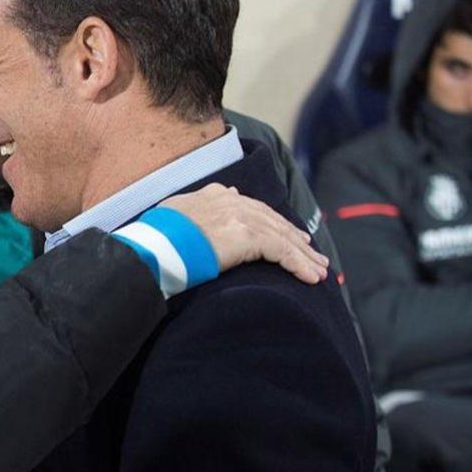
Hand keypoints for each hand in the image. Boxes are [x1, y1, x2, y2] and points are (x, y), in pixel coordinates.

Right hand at [160, 184, 328, 283]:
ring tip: (319, 270)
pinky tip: (311, 278)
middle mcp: (231, 201)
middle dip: (295, 238)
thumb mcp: (175, 214)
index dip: (273, 222)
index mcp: (214, 195)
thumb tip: (222, 193)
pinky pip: (282, 251)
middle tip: (313, 253)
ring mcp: (240, 217)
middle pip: (273, 220)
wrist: (152, 245)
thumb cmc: (156, 237)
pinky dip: (299, 264)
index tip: (289, 235)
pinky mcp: (247, 236)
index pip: (253, 208)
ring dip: (303, 255)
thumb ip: (198, 207)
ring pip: (283, 236)